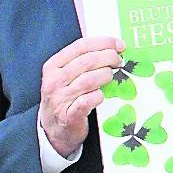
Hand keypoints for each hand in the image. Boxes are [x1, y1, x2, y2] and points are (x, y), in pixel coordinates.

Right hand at [38, 36, 123, 157]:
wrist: (54, 129)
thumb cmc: (65, 96)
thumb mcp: (66, 75)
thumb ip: (83, 59)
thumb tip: (112, 44)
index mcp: (53, 66)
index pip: (80, 46)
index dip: (104, 42)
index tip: (120, 44)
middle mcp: (53, 81)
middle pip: (88, 61)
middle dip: (109, 58)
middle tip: (119, 61)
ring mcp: (60, 99)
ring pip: (90, 79)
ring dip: (106, 76)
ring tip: (111, 76)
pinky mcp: (69, 116)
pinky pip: (89, 100)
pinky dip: (99, 95)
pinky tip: (101, 95)